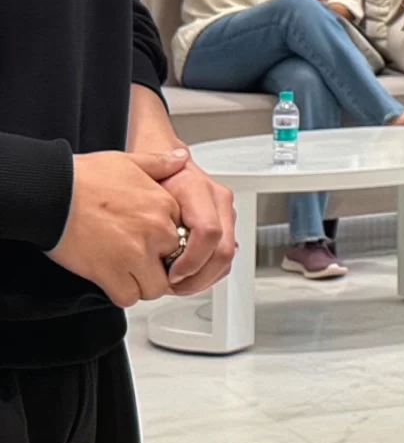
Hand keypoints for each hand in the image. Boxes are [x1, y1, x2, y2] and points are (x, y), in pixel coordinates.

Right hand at [45, 151, 184, 306]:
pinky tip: (112, 281)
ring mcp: (135, 253)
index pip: (187, 236)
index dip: (171, 244)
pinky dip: (122, 293)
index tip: (156, 245)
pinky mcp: (109, 272)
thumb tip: (181, 158)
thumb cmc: (82, 178)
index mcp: (164, 205)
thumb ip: (160, 163)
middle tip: (141, 262)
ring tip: (128, 274)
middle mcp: (155, 231)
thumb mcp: (129, 161)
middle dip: (160, 267)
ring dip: (143, 283)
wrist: (50, 192)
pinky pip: (128, 296)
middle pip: (175, 264)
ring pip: (155, 286)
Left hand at [131, 146, 237, 295]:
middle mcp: (218, 201)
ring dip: (202, 278)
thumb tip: (145, 232)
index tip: (170, 275)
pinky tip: (185, 276)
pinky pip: (223, 256)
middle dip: (197, 277)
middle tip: (172, 286)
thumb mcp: (137, 179)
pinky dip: (207, 272)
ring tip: (175, 284)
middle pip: (223, 251)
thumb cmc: (148, 170)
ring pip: (227, 257)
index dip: (191, 261)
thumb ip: (141, 204)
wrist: (163, 156)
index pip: (208, 233)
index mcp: (198, 189)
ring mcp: (225, 213)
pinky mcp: (225, 224)